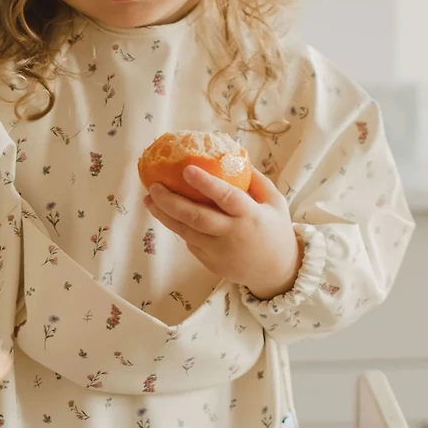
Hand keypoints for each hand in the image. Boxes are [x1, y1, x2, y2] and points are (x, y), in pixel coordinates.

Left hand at [144, 166, 302, 298]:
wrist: (277, 272)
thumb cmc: (275, 230)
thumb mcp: (275, 202)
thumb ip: (256, 180)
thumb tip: (234, 155)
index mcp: (250, 216)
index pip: (226, 197)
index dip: (206, 183)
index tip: (186, 169)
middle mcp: (232, 234)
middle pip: (196, 217)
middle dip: (171, 201)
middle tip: (154, 186)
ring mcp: (219, 252)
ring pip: (186, 232)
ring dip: (164, 215)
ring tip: (149, 199)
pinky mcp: (210, 263)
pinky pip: (191, 242)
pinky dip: (180, 228)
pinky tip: (170, 215)